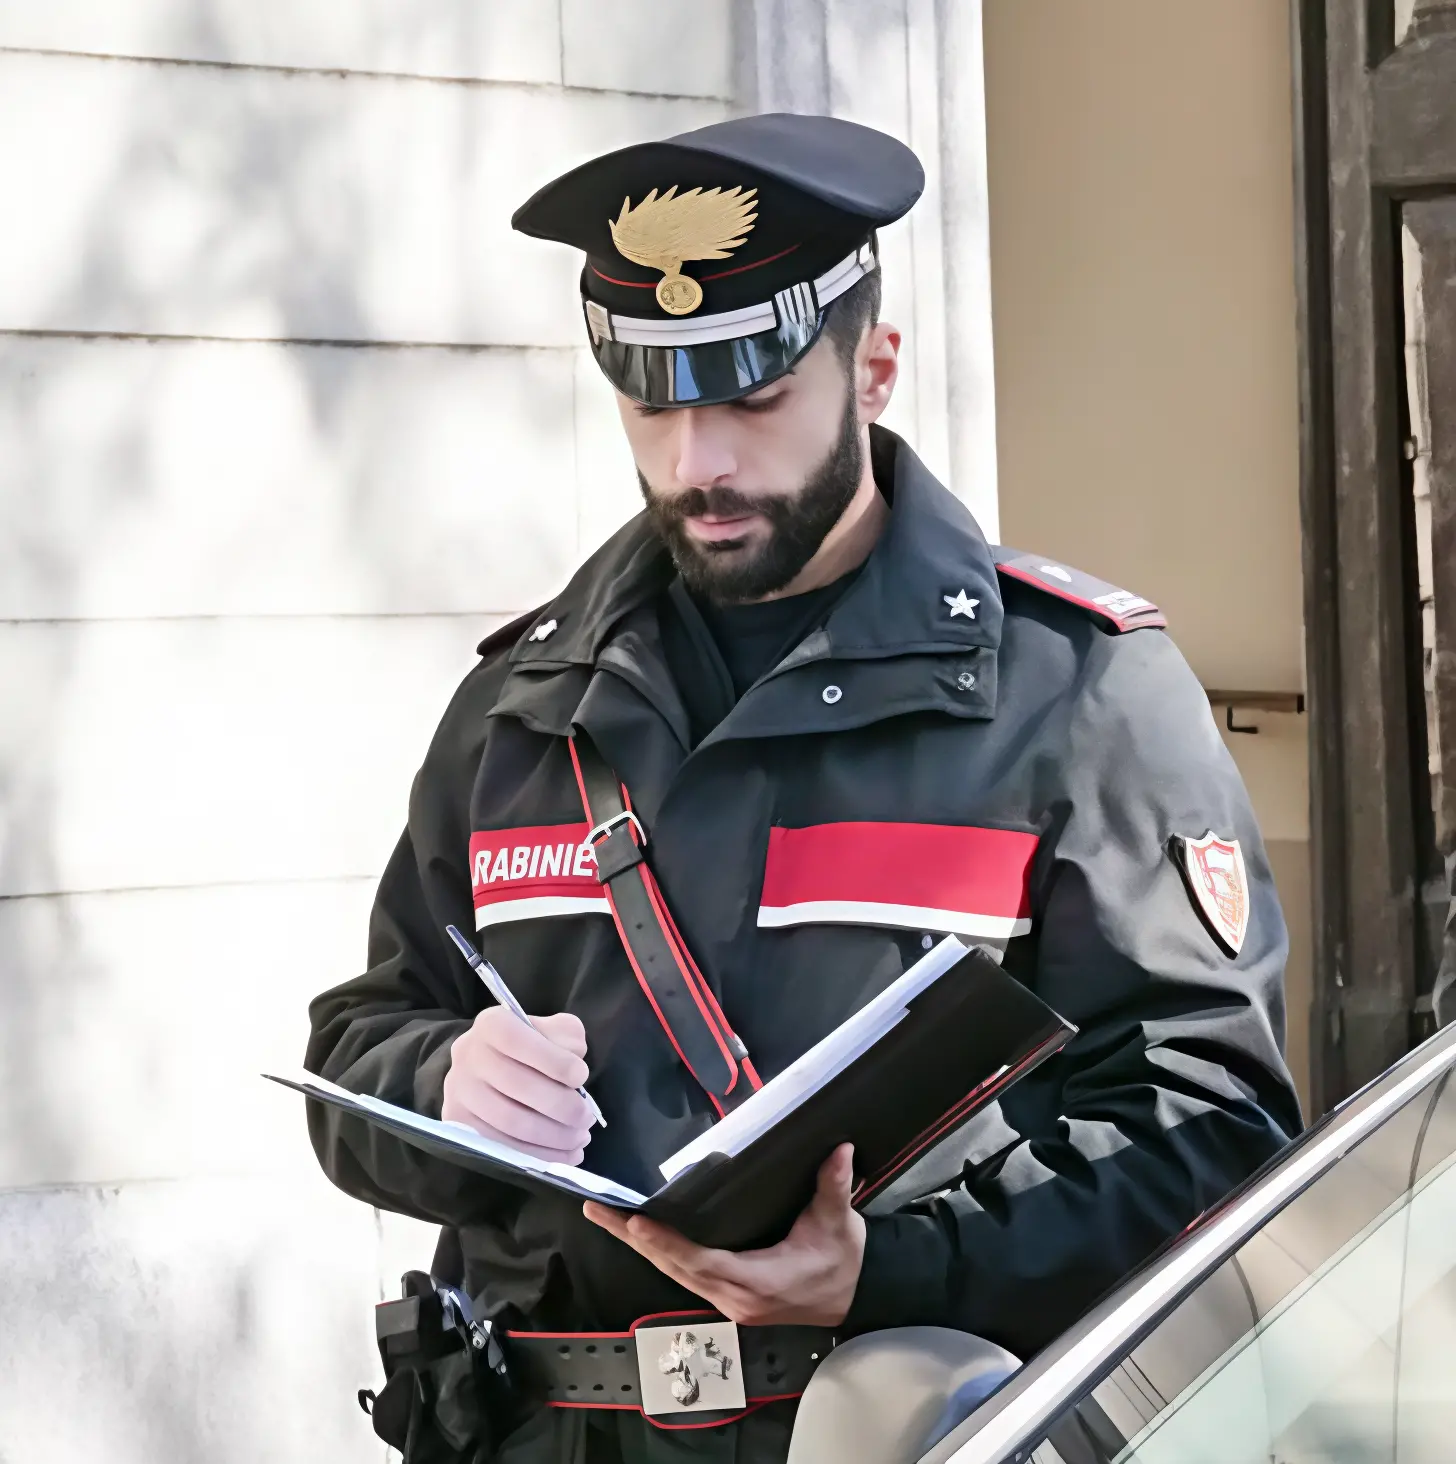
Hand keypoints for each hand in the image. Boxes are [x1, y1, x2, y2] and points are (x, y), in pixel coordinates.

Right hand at [442, 1007, 593, 1163]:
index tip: (581, 1075)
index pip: (516, 1039)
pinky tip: (567, 1154)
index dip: (552, 1060)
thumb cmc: (527, 1046)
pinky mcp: (461, 1125)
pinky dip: (540, 1155)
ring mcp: (460, 1093)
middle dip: (561, 1106)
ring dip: (553, 1135)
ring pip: (510, 1122)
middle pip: (516, 1085)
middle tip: (586, 1117)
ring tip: (580, 1137)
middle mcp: (468, 1056)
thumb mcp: (549, 1028)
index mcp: (491, 1025)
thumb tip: (574, 1057)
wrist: (486, 1068)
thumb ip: (565, 1034)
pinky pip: (503, 1147)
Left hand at [583, 1143, 865, 1326]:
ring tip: (607, 1217)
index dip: (667, 1243)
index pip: (701, 1261)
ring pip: (673, 1272)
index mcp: (758, 1281)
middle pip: (673, 1267)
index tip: (637, 1222)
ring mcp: (728, 1300)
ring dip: (639, 1246)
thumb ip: (834, 1187)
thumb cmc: (843, 1262)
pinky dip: (659, 1253)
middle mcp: (734, 1296)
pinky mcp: (727, 1295)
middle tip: (598, 1210)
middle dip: (634, 1239)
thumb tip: (839, 1150)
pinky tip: (640, 1235)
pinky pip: (684, 1273)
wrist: (855, 1297)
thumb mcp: (839, 1225)